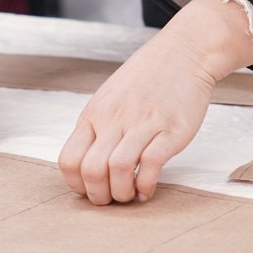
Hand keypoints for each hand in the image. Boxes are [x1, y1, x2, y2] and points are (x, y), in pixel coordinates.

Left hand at [58, 0, 252, 203]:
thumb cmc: (146, 77)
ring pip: (118, 170)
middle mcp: (114, 119)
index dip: (76, 184)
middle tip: (111, 199)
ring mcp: (143, 124)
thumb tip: (87, 162)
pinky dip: (147, 186)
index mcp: (94, 114)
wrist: (184, 52)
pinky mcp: (171, 130)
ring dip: (122, 193)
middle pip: (91, 170)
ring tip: (131, 194)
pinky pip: (151, 165)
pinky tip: (149, 188)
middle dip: (99, 196)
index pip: (69, 159)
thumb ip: (97, 127)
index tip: (89, 190)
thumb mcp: (109, 97)